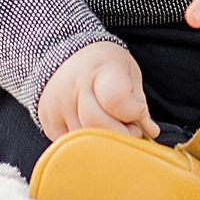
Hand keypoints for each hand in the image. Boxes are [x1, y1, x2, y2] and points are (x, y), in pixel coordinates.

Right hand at [35, 40, 158, 141]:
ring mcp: (57, 106)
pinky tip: (92, 129)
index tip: (139, 113)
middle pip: (98, 125)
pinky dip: (86, 144)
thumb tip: (150, 131)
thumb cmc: (103, 65)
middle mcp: (74, 87)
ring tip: (110, 128)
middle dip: (120, 135)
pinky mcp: (48, 122)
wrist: (65, 54)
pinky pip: (70, 145)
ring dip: (103, 142)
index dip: (133, 113)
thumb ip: (138, 101)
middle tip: (129, 130)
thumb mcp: (127, 71)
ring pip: (84, 140)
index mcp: (100, 70)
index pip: (115, 100)